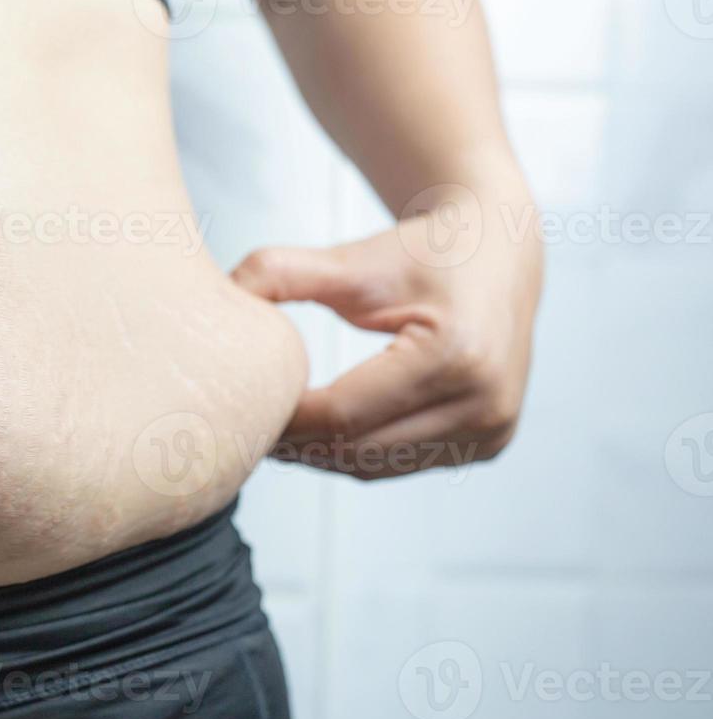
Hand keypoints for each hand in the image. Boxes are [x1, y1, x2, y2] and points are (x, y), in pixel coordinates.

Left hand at [232, 190, 542, 478]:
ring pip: (374, 466)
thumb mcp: (352, 258)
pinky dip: (354, 454)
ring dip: (320, 455)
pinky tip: (321, 434)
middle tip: (249, 426)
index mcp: (455, 355)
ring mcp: (492, 430)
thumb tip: (217, 294)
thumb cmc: (426, 252)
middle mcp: (485, 402)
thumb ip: (280, 272)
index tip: (244, 406)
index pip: (343, 414)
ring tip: (279, 429)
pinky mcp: (489, 444)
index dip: (285, 418)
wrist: (500, 252)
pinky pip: (399, 464)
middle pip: (356, 449)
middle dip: (296, 443)